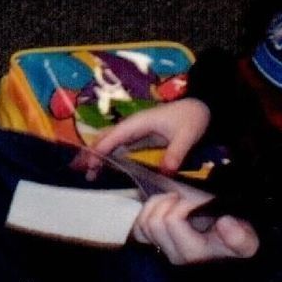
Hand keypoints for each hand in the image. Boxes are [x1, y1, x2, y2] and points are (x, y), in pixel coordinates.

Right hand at [73, 97, 212, 179]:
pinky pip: (117, 146)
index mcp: (138, 122)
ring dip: (97, 156)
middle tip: (81, 172)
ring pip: (108, 142)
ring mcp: (133, 131)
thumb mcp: (187, 136)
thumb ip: (176, 153)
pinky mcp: (138, 137)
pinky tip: (102, 168)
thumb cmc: (192, 118)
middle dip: (91, 154)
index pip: (114, 136)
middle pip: (105, 138)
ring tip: (88, 174)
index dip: (101, 150)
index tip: (91, 164)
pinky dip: (107, 156)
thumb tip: (166, 172)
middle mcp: (131, 126)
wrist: (200, 107)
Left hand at [130, 192, 259, 264]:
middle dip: (167, 202)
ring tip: (174, 200)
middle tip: (183, 197)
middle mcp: (174, 256)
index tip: (198, 200)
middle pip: (154, 222)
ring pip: (143, 224)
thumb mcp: (247, 241)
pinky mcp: (157, 247)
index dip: (183, 204)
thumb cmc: (239, 244)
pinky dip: (146, 214)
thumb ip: (239, 237)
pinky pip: (139, 230)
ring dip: (156, 205)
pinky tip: (163, 208)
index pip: (172, 221)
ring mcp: (163, 252)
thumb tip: (225, 223)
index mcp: (193, 252)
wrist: (232, 256)